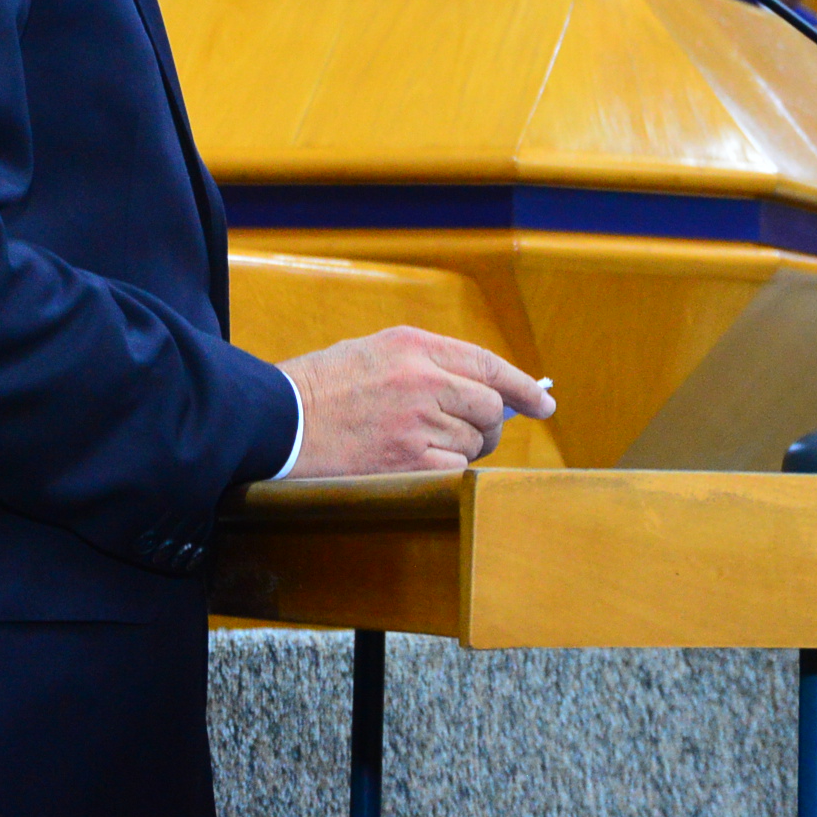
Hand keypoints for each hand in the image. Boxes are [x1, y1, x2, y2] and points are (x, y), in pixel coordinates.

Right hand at [277, 325, 552, 478]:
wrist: (273, 421)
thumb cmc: (320, 388)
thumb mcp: (374, 351)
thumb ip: (428, 363)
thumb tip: (481, 386)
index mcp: (414, 345)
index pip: (488, 364)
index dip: (522, 386)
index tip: (543, 402)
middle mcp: (423, 379)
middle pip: (490, 405)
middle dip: (490, 423)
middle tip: (475, 433)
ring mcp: (416, 421)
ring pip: (474, 440)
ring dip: (463, 448)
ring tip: (423, 445)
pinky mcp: (406, 460)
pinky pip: (455, 468)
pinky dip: (446, 470)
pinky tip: (416, 464)